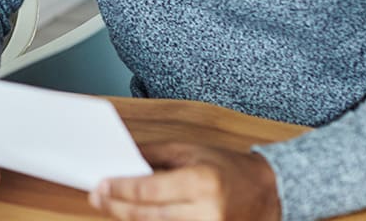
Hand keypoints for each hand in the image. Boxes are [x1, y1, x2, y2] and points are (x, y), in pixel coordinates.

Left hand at [89, 143, 280, 220]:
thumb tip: (122, 160)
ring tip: (111, 206)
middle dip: (118, 206)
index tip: (100, 186)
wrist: (269, 193)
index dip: (121, 190)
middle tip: (96, 197)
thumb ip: (154, 156)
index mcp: (202, 182)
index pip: (149, 190)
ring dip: (131, 218)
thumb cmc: (227, 167)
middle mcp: (207, 212)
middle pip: (149, 215)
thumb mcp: (190, 151)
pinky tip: (136, 216)